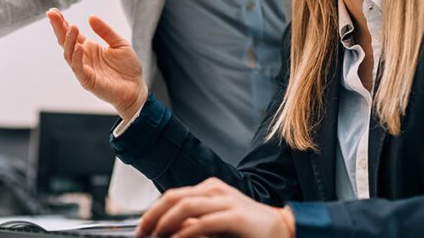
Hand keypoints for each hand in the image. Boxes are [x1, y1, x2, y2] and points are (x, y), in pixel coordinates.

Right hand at [46, 9, 147, 119]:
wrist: (136, 88)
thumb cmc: (128, 67)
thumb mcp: (119, 43)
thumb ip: (105, 31)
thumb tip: (91, 17)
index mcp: (89, 47)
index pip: (72, 34)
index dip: (62, 23)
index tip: (54, 11)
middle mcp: (83, 57)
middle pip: (65, 41)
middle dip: (58, 28)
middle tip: (52, 14)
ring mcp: (84, 69)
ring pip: (69, 54)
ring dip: (69, 40)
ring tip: (72, 26)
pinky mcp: (88, 81)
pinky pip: (78, 69)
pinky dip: (76, 58)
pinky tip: (77, 47)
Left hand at [136, 178, 293, 237]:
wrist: (281, 229)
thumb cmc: (248, 230)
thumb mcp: (215, 224)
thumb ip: (193, 224)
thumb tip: (167, 231)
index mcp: (209, 189)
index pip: (172, 195)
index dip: (152, 212)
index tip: (142, 230)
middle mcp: (215, 190)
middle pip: (173, 197)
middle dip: (152, 216)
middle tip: (141, 234)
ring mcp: (225, 201)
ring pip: (184, 205)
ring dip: (164, 223)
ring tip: (155, 237)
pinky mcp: (234, 217)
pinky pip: (203, 222)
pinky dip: (185, 233)